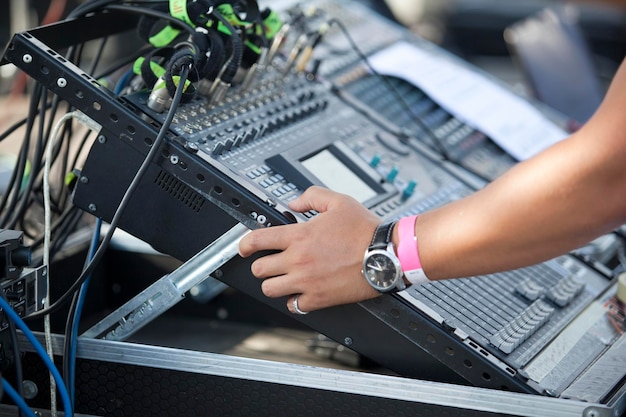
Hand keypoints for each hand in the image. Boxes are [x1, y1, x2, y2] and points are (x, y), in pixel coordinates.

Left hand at [238, 186, 381, 312]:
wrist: (386, 254)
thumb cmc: (365, 230)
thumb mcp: (338, 201)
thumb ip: (311, 197)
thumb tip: (293, 204)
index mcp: (299, 236)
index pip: (257, 240)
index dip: (244, 244)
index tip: (243, 247)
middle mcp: (298, 260)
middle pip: (259, 269)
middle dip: (261, 264)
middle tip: (269, 262)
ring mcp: (306, 282)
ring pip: (269, 289)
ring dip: (273, 284)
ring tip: (282, 279)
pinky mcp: (319, 299)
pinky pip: (293, 306)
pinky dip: (294, 301)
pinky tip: (300, 293)